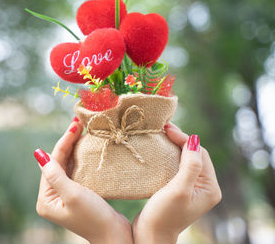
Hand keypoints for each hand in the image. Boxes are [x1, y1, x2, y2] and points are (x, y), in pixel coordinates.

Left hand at [34, 118, 132, 243]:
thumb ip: (55, 174)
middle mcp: (52, 196)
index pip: (52, 163)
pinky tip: (86, 146)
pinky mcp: (77, 195)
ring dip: (74, 148)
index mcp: (46, 199)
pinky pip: (76, 171)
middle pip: (58, 163)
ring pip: (67, 165)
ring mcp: (64, 195)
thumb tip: (38, 154)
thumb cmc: (93, 217)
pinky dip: (81, 158)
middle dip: (68, 143)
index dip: (63, 143)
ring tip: (82, 129)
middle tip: (78, 122)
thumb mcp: (72, 194)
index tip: (74, 125)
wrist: (116, 236)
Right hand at [132, 123, 221, 243]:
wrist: (150, 236)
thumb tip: (195, 139)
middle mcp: (204, 187)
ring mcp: (192, 188)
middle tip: (164, 128)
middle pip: (194, 155)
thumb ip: (190, 165)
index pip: (200, 154)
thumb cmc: (164, 215)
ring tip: (161, 135)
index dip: (185, 139)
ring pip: (185, 159)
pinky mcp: (180, 188)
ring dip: (174, 146)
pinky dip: (169, 156)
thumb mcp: (178, 190)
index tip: (167, 128)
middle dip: (180, 140)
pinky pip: (177, 166)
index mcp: (210, 188)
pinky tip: (159, 150)